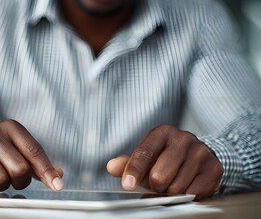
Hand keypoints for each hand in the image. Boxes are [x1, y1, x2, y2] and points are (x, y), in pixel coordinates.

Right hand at [0, 119, 63, 192]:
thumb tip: (59, 175)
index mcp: (10, 128)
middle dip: (19, 181)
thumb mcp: (14, 151)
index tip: (57, 186)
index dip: (47, 171)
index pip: (34, 151)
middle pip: (20, 169)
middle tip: (12, 179)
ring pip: (0, 179)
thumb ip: (35, 163)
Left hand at [107, 124, 222, 199]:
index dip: (134, 171)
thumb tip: (112, 166)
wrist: (200, 154)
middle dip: (155, 185)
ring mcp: (201, 153)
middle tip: (158, 181)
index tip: (127, 185)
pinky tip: (187, 184)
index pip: (144, 153)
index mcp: (163, 132)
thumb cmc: (167, 156)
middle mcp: (183, 139)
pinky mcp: (214, 169)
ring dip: (170, 191)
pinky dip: (186, 195)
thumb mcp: (146, 156)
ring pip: (176, 188)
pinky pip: (193, 194)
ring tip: (173, 181)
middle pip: (159, 176)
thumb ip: (128, 162)